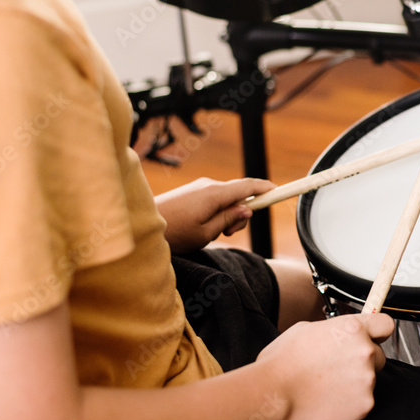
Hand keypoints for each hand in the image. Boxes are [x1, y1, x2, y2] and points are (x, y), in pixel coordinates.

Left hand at [155, 177, 273, 253]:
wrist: (141, 226)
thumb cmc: (172, 234)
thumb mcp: (205, 233)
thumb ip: (229, 220)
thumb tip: (247, 210)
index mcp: (215, 194)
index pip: (249, 186)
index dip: (265, 189)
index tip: (279, 191)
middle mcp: (208, 185)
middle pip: (238, 195)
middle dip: (240, 214)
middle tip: (227, 234)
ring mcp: (198, 187)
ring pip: (225, 199)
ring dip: (226, 216)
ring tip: (207, 234)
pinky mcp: (191, 192)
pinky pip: (213, 200)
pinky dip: (215, 212)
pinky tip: (199, 228)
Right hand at [255, 314, 393, 419]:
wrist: (272, 395)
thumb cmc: (282, 363)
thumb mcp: (305, 330)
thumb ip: (332, 331)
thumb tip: (336, 336)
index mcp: (352, 329)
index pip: (385, 324)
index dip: (377, 332)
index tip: (373, 338)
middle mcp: (364, 352)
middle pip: (378, 355)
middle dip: (362, 362)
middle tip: (338, 370)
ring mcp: (367, 379)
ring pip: (368, 380)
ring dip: (354, 383)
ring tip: (325, 387)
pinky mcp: (365, 404)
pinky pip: (363, 401)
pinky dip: (350, 403)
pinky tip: (328, 401)